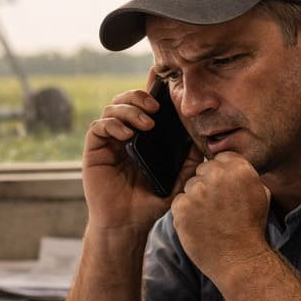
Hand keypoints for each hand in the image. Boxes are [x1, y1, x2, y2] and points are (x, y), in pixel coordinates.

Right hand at [82, 84, 200, 233]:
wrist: (127, 224)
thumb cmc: (149, 203)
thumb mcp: (177, 180)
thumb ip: (189, 161)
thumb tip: (205, 142)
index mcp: (142, 137)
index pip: (145, 105)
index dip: (150, 87)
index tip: (161, 75)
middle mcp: (123, 135)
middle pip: (126, 99)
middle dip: (140, 96)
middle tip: (155, 107)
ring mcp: (108, 142)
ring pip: (112, 108)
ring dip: (129, 109)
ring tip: (146, 123)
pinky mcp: (94, 150)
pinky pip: (99, 126)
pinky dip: (112, 124)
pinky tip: (127, 134)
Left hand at [171, 152, 271, 280]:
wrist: (239, 260)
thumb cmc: (251, 230)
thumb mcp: (260, 195)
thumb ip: (245, 176)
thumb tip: (232, 167)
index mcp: (239, 169)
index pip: (222, 158)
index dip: (222, 174)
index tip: (224, 188)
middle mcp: (217, 175)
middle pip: (203, 170)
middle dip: (208, 185)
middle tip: (216, 206)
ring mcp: (197, 191)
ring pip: (190, 186)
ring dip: (196, 199)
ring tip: (209, 218)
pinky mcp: (181, 206)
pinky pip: (179, 202)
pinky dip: (185, 213)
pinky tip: (199, 225)